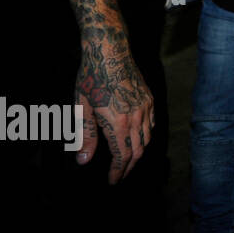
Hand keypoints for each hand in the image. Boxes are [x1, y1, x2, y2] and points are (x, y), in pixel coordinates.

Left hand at [73, 46, 154, 184]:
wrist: (110, 51)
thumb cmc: (91, 77)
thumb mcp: (82, 107)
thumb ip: (85, 136)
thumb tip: (83, 160)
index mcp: (117, 122)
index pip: (122, 156)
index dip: (118, 171)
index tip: (113, 181)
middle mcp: (135, 117)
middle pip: (137, 151)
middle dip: (129, 167)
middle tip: (120, 175)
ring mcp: (145, 107)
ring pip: (147, 138)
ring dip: (138, 153)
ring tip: (128, 160)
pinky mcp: (149, 99)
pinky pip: (151, 123)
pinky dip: (146, 135)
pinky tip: (138, 137)